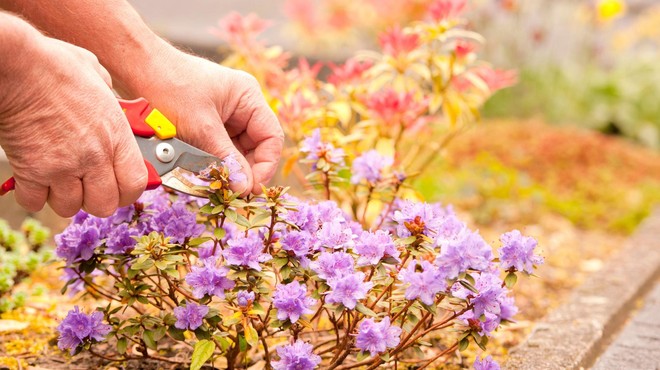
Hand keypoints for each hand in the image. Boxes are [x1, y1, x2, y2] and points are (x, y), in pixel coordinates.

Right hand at [0, 30, 146, 216]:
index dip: (128, 191)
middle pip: (104, 205)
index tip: (120, 187)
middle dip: (95, 200)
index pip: (135, 183)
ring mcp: (64, 166)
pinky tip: (33, 177)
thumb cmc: (54, 66)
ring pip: (69, 207)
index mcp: (116, 134)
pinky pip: (35, 201)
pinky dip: (32, 195)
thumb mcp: (98, 76)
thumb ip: (108, 95)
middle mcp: (95, 155)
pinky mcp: (32, 171)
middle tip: (86, 186)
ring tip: (57, 179)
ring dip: (63, 198)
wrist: (18, 66)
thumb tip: (107, 94)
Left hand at [120, 47, 283, 194]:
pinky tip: (202, 174)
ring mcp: (224, 115)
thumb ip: (225, 159)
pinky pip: (217, 149)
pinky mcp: (207, 124)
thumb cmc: (170, 85)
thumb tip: (244, 188)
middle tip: (231, 191)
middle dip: (244, 169)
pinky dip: (212, 162)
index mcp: (248, 97)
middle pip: (255, 147)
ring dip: (226, 167)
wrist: (137, 69)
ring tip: (214, 184)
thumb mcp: (200, 127)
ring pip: (235, 151)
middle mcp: (241, 106)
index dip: (265, 165)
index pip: (271, 138)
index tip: (251, 187)